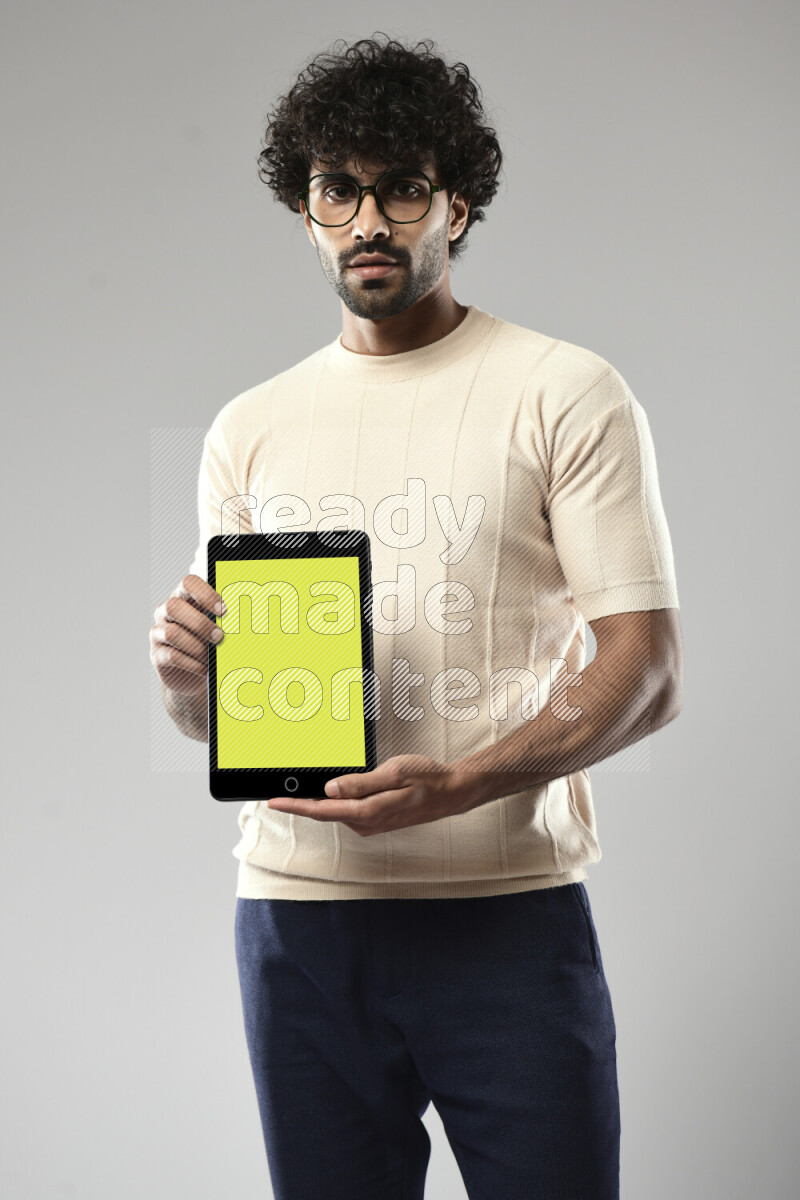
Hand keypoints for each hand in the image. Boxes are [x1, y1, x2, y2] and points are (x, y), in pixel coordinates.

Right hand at [150, 574, 225, 696]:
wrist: (192, 675)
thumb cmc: (207, 643)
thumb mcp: (215, 627)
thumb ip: (222, 621)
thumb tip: (240, 624)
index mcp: (184, 598)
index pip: (188, 583)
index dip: (205, 594)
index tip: (223, 610)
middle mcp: (166, 612)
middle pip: (174, 606)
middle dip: (200, 623)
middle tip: (219, 636)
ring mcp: (159, 633)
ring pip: (171, 633)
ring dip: (196, 646)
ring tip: (211, 656)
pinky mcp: (157, 655)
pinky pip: (172, 656)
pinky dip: (192, 663)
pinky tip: (204, 668)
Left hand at [266, 754, 475, 836]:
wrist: (450, 792)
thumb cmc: (427, 779)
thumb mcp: (395, 773)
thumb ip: (361, 783)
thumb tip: (331, 790)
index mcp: (369, 811)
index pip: (323, 810)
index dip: (296, 806)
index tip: (274, 802)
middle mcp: (367, 822)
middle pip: (324, 814)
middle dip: (299, 805)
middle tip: (275, 795)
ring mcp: (370, 824)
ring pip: (335, 813)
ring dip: (315, 804)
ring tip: (295, 792)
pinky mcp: (374, 820)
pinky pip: (347, 813)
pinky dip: (333, 804)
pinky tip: (329, 794)